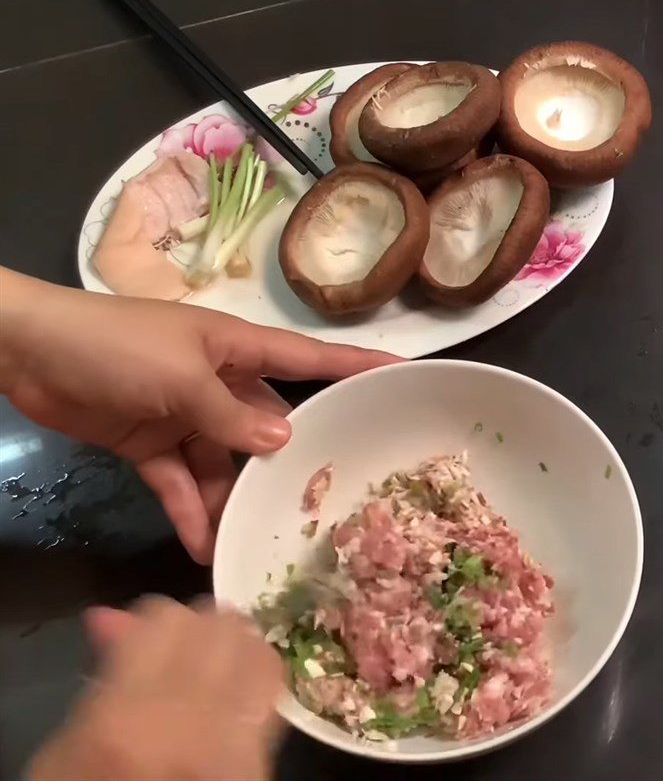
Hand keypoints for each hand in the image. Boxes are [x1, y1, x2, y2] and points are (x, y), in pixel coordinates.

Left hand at [1, 268, 398, 562]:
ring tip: (255, 539)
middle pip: (268, 425)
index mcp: (237, 350)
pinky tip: (203, 542)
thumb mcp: (181, 376)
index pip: (308, 359)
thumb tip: (283, 443)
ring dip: (233, 499)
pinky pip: (181, 480)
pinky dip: (189, 508)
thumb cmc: (117, 346)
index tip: (398, 376)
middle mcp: (220, 383)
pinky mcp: (152, 443)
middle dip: (289, 462)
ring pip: (224, 463)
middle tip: (321, 506)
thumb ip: (230, 414)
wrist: (29, 353)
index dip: (353, 365)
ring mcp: (186, 415)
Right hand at [27, 598, 284, 780]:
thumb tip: (113, 618)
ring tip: (219, 654)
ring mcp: (231, 737)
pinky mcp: (259, 758)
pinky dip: (257, 671)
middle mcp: (189, 716)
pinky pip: (272, 687)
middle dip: (200, 624)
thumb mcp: (69, 745)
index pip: (165, 618)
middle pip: (217, 624)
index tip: (149, 630)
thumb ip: (102, 676)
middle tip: (187, 642)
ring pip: (253, 646)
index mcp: (128, 713)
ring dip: (235, 641)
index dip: (156, 616)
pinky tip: (240, 683)